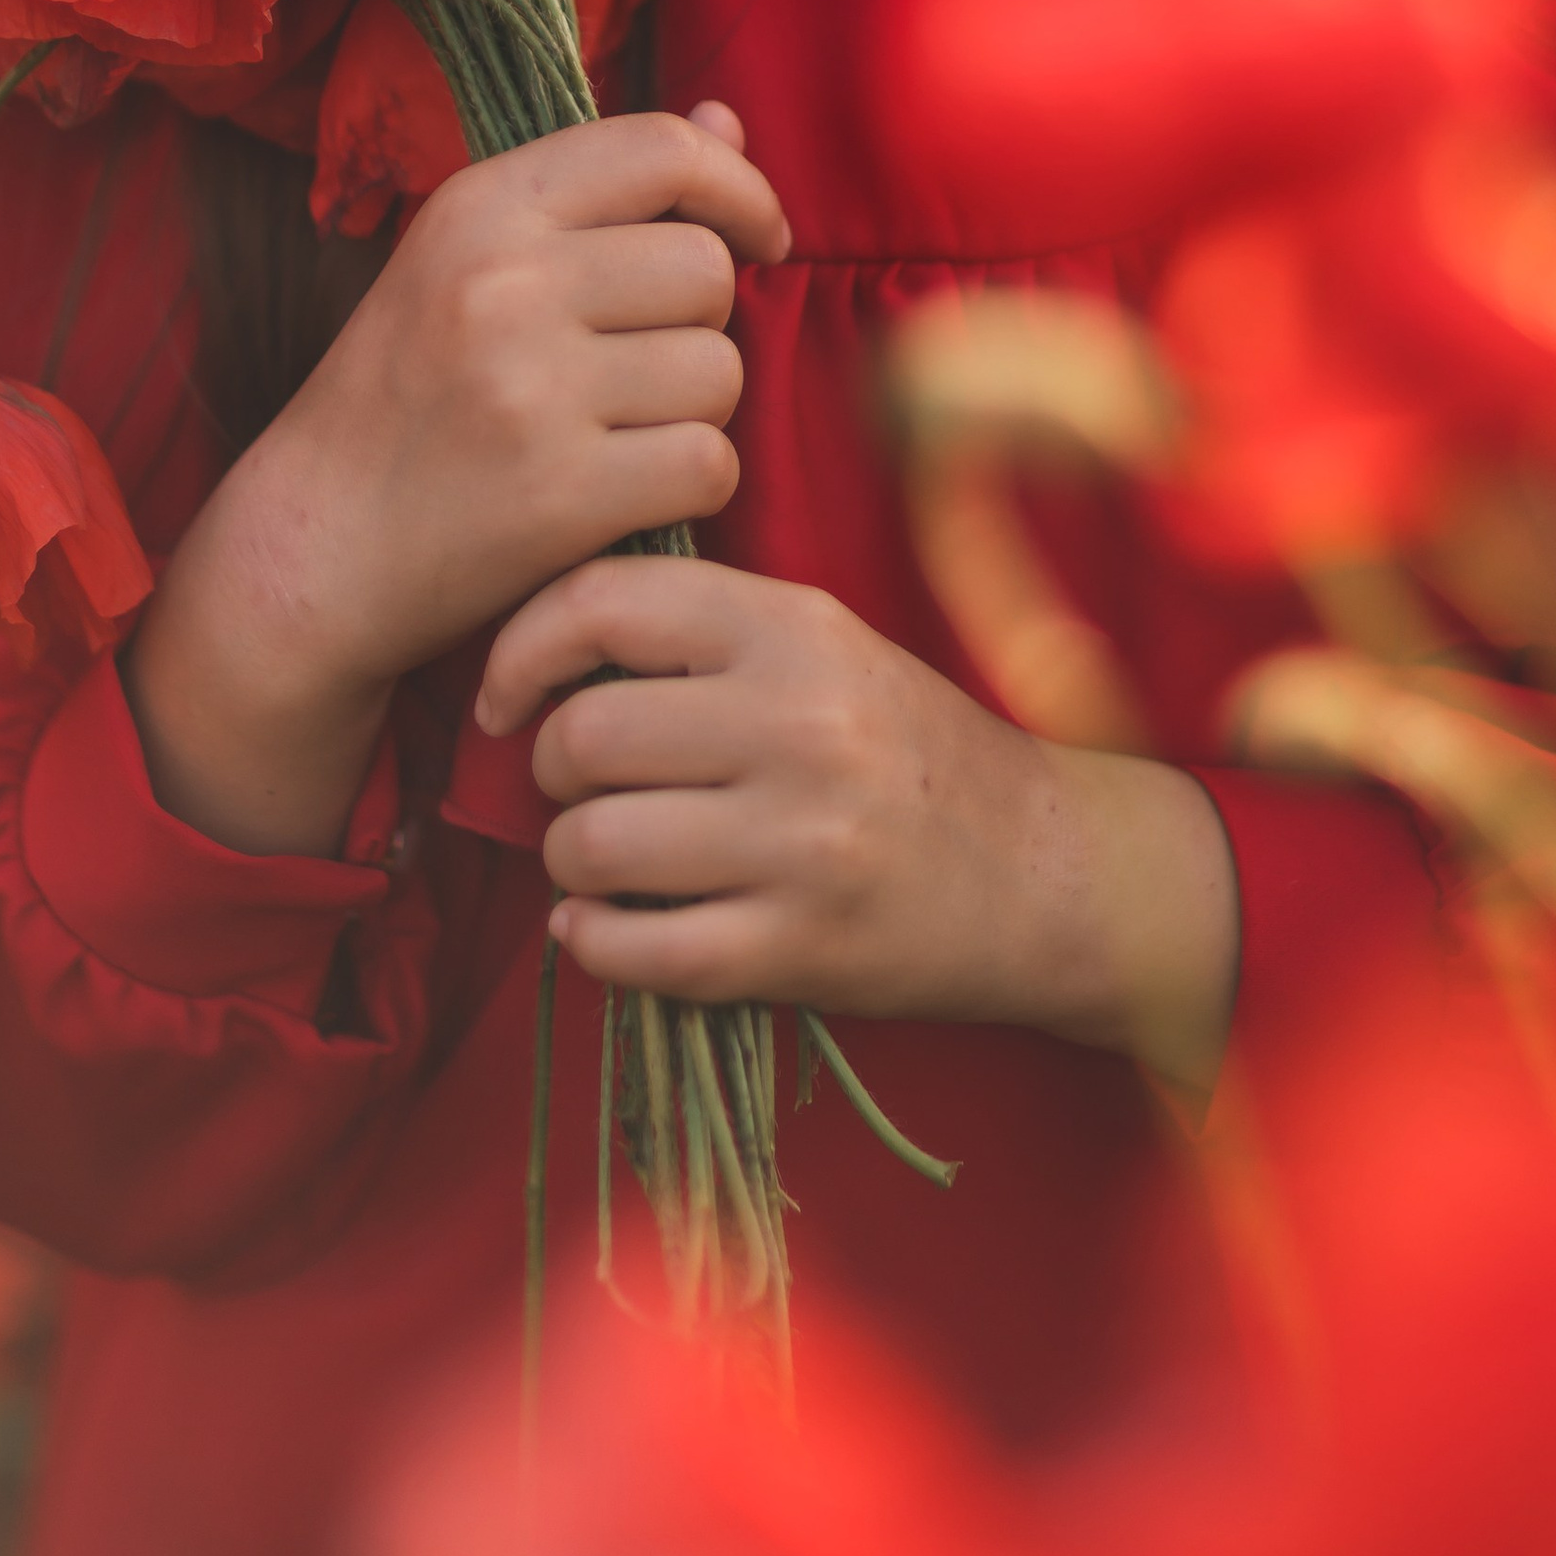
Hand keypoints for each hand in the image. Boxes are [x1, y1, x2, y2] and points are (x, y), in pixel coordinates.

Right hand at [124, 106, 787, 855]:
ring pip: (719, 372)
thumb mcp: (469, 260)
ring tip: (621, 432)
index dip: (739, 189)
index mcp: (479, 208)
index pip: (663, 149)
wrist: (316, 543)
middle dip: (700, 324)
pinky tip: (627, 494)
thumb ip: (602, 190)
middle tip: (641, 367)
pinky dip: (688, 485)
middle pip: (706, 270)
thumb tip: (730, 121)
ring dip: (696, 410)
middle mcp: (503, 283)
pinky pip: (708, 464)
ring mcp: (530, 389)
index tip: (755, 238)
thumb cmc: (407, 394)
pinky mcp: (559, 493)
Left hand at [479, 557, 1241, 1089]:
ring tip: (603, 857)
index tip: (505, 697)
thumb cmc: (909, 750)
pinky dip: (592, 943)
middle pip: (583, 736)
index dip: (522, 649)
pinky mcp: (799, 948)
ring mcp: (800, 843)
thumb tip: (544, 652)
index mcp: (796, 628)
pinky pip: (636, 950)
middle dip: (548, 771)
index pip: (605, 604)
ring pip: (592, 845)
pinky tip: (604, 928)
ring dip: (569, 860)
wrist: (1050, 870)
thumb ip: (702, 632)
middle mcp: (799, 724)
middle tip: (577, 788)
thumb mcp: (825, 648)